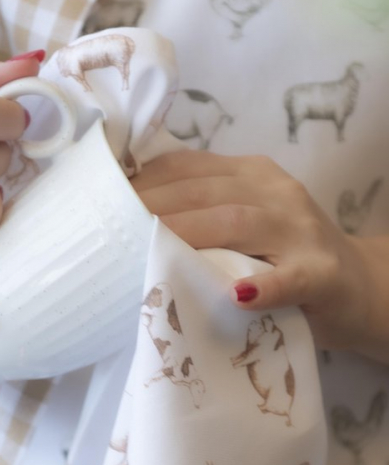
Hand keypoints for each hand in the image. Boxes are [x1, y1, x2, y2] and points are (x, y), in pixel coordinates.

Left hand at [132, 149, 379, 353]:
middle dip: (154, 208)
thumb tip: (129, 216)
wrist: (361, 287)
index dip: (145, 182)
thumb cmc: (286, 257)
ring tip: (149, 249)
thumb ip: (203, 213)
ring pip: (239, 223)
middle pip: (206, 194)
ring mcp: (301, 231)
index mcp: (253, 175)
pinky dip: (263, 286)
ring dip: (190, 235)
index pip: (189, 168)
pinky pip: (290, 277)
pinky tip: (236, 295)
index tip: (104, 199)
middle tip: (111, 229)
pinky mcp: (322, 273)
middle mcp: (276, 193)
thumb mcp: (247, 222)